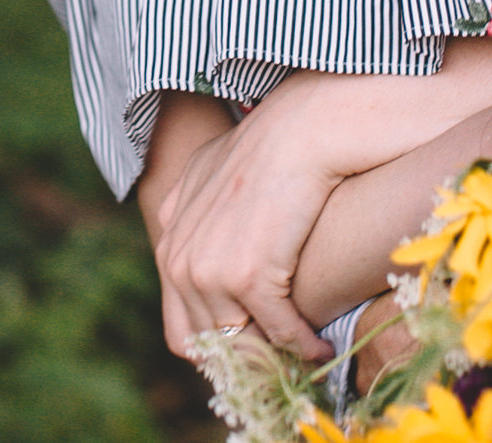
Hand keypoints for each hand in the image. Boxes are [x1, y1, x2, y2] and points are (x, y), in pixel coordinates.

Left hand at [152, 100, 339, 359]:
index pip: (180, 325)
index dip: (217, 344)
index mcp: (170, 240)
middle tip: (281, 360)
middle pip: (208, 341)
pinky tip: (321, 346)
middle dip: (247, 356)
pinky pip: (279, 330)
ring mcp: (210, 271)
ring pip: (243, 341)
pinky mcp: (248, 277)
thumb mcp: (209, 170)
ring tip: (303, 355)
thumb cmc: (269, 144)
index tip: (251, 346)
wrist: (301, 130)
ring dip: (276, 356)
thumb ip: (191, 207)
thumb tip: (192, 232)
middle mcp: (180, 261)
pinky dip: (304, 345)